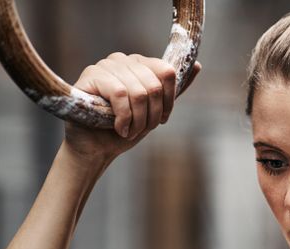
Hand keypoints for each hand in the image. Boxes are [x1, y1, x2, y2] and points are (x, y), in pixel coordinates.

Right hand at [63, 53, 201, 163]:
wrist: (98, 147)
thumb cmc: (127, 128)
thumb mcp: (156, 110)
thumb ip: (173, 91)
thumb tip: (197, 66)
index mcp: (141, 63)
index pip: (167, 72)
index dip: (168, 101)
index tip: (162, 119)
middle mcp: (123, 59)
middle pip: (154, 86)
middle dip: (152, 115)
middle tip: (142, 129)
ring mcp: (106, 65)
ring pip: (139, 92)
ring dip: (138, 120)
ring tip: (130, 131)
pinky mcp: (91, 76)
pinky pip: (120, 94)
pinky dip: (124, 118)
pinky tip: (119, 128)